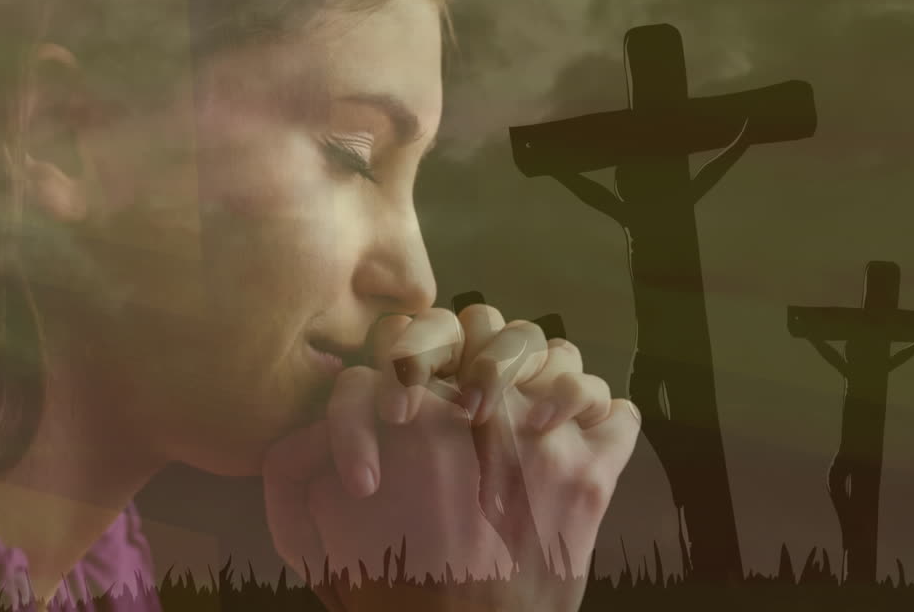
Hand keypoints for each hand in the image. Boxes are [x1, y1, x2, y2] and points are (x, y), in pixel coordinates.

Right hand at [262, 306, 642, 611]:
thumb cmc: (388, 595)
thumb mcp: (314, 534)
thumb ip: (298, 461)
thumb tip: (328, 401)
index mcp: (414, 420)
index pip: (415, 336)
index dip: (406, 366)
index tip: (404, 416)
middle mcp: (485, 416)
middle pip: (493, 329)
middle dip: (481, 355)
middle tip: (474, 396)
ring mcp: (548, 441)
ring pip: (560, 358)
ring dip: (543, 378)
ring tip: (529, 413)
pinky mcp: (594, 477)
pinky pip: (615, 412)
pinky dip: (598, 420)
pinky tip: (572, 439)